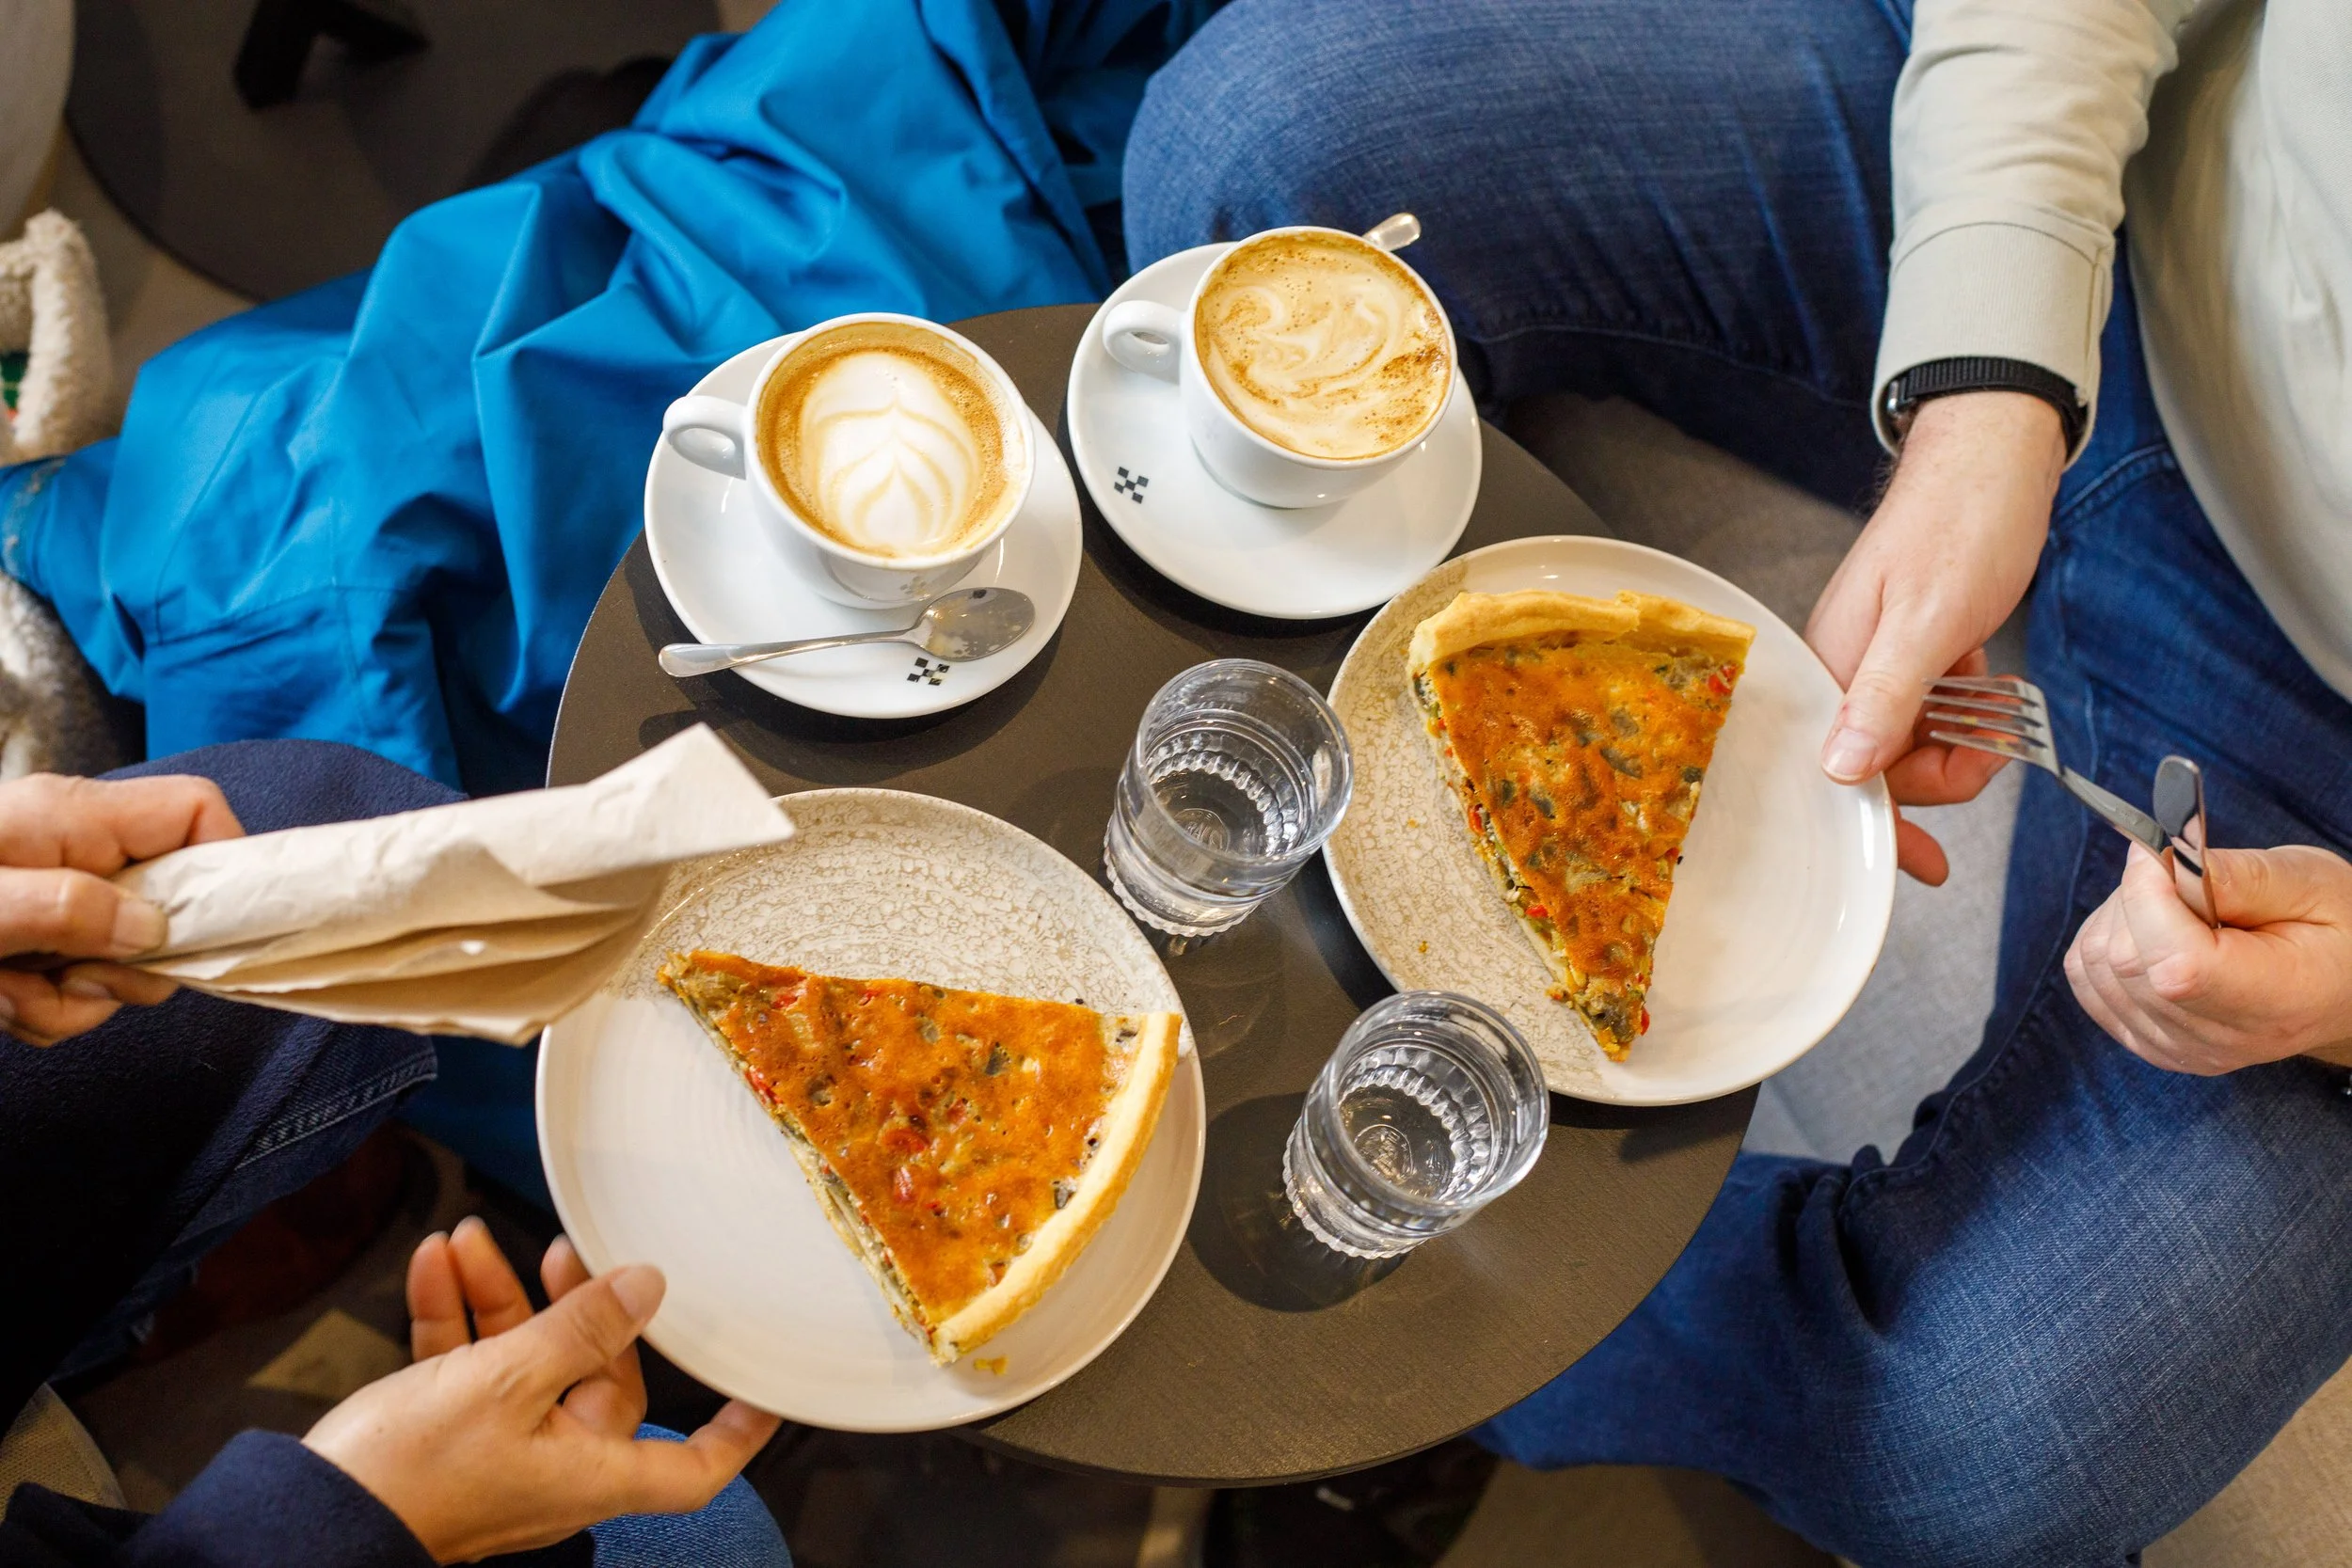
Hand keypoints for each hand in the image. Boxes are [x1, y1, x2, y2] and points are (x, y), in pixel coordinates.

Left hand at [0, 772, 241, 1043]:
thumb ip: (67, 908)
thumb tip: (151, 932)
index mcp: (75, 817)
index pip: (196, 810)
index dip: (224, 862)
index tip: (202, 932)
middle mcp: (76, 852)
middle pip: (170, 906)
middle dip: (130, 968)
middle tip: (71, 980)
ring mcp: (57, 898)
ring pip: (120, 964)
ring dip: (70, 1002)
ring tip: (3, 992)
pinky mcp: (35, 938)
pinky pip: (74, 990)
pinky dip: (39, 1009)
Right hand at [305, 1217, 780, 1563]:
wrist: (300, 1519)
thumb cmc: (409, 1471)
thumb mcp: (505, 1381)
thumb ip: (582, 1329)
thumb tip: (649, 1287)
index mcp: (589, 1472)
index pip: (693, 1466)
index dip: (736, 1431)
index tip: (766, 1387)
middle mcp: (555, 1466)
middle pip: (597, 1376)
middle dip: (575, 1305)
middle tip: (564, 1248)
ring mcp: (501, 1451)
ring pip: (523, 1358)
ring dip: (498, 1294)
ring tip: (469, 1236)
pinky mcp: (447, 1435)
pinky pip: (469, 1366)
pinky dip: (455, 1316)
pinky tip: (435, 1262)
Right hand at [1806, 392, 2065, 882]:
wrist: (1993, 460)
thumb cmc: (1961, 523)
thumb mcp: (1929, 618)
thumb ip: (1885, 698)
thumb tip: (1842, 772)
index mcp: (1827, 668)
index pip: (1838, 774)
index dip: (1884, 822)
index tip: (1925, 865)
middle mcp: (1839, 675)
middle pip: (1881, 771)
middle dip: (1944, 767)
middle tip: (1990, 737)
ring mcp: (1872, 668)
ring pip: (1911, 748)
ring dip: (1963, 739)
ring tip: (1994, 699)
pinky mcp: (1905, 660)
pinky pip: (1929, 716)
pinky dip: (1965, 712)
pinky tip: (1982, 678)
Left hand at [2066, 843, 2351, 1074]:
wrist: (2344, 985)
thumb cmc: (2337, 928)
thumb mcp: (2310, 882)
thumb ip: (2235, 875)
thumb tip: (2159, 862)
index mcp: (2273, 1003)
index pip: (2173, 965)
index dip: (2149, 897)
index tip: (2161, 854)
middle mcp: (2217, 1039)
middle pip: (2124, 962)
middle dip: (2135, 897)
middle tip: (2181, 878)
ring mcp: (2177, 1049)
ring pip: (2095, 966)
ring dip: (2118, 917)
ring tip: (2176, 908)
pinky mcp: (2149, 1043)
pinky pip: (2087, 982)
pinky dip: (2104, 941)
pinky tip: (2151, 930)